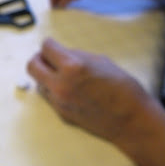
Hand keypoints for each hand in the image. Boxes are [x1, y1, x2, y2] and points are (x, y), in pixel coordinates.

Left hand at [27, 38, 158, 141]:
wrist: (132, 121)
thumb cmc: (123, 88)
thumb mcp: (100, 61)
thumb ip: (75, 55)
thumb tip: (59, 52)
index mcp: (72, 67)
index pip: (46, 48)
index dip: (50, 44)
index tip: (52, 45)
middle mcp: (61, 84)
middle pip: (32, 65)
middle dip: (39, 58)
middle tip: (49, 58)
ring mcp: (58, 101)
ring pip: (38, 82)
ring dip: (46, 75)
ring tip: (62, 75)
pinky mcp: (60, 113)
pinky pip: (48, 96)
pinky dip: (53, 89)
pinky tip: (68, 88)